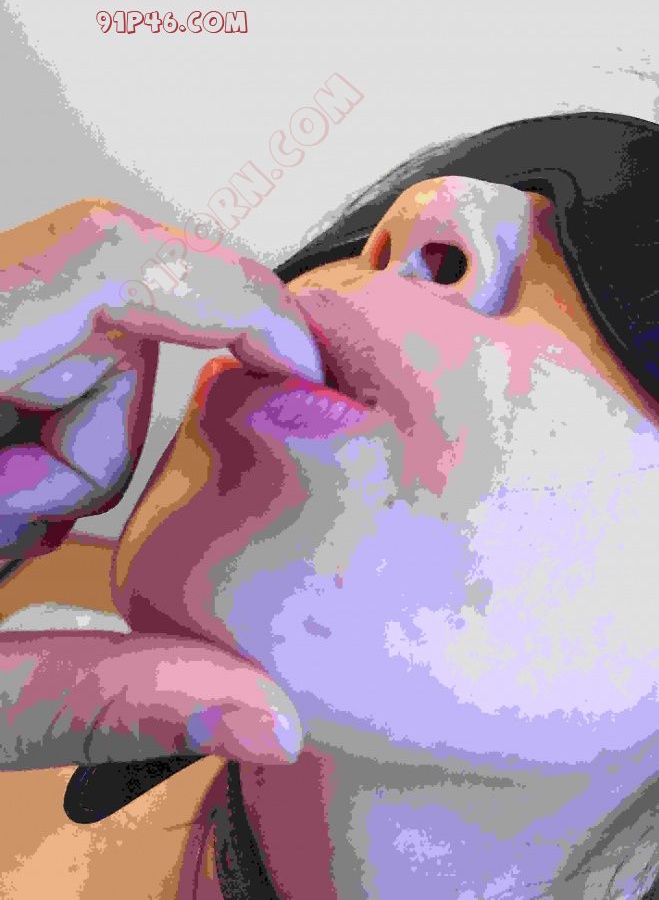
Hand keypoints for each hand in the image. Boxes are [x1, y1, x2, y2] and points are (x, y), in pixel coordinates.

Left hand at [0, 198, 313, 770]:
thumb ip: (104, 699)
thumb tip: (266, 718)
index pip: (103, 266)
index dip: (229, 298)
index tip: (301, 363)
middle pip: (102, 318)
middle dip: (108, 442)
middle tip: (32, 539)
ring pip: (84, 354)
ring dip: (74, 462)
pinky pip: (51, 375)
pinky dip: (52, 456)